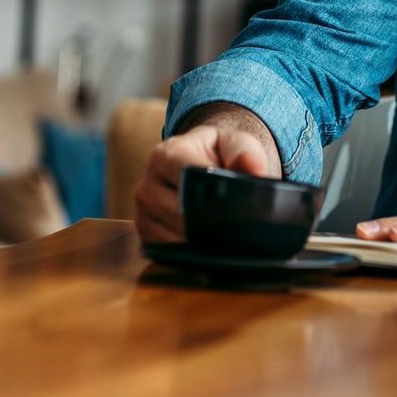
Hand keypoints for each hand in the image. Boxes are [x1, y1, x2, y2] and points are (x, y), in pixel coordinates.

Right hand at [133, 105, 279, 244]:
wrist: (197, 162)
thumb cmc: (216, 153)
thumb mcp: (234, 142)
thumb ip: (245, 152)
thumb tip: (253, 169)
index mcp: (165, 155)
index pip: (187, 180)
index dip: (213, 196)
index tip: (236, 208)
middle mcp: (146, 184)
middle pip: (179, 214)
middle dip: (210, 224)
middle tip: (236, 230)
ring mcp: (142, 212)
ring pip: (172, 237)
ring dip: (200, 242)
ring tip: (223, 238)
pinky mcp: (144, 233)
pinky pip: (166, 251)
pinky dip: (188, 253)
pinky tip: (206, 248)